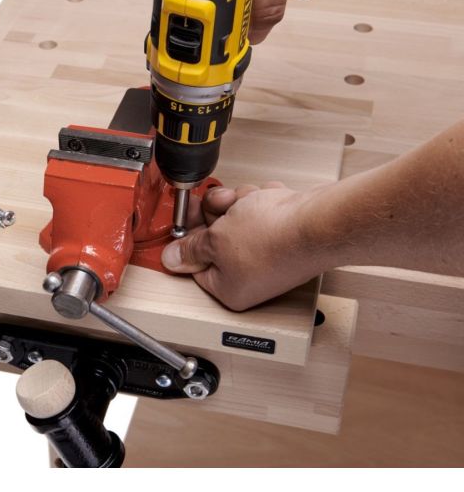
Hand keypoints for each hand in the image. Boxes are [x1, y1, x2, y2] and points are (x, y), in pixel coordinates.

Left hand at [163, 183, 328, 310]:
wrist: (319, 220)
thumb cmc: (272, 238)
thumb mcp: (214, 241)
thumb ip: (190, 249)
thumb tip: (172, 259)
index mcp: (230, 289)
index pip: (195, 265)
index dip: (186, 238)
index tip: (182, 219)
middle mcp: (251, 277)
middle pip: (215, 240)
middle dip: (216, 215)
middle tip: (218, 204)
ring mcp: (269, 255)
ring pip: (236, 221)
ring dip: (238, 204)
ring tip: (247, 203)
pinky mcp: (283, 234)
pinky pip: (258, 213)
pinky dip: (261, 202)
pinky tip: (269, 202)